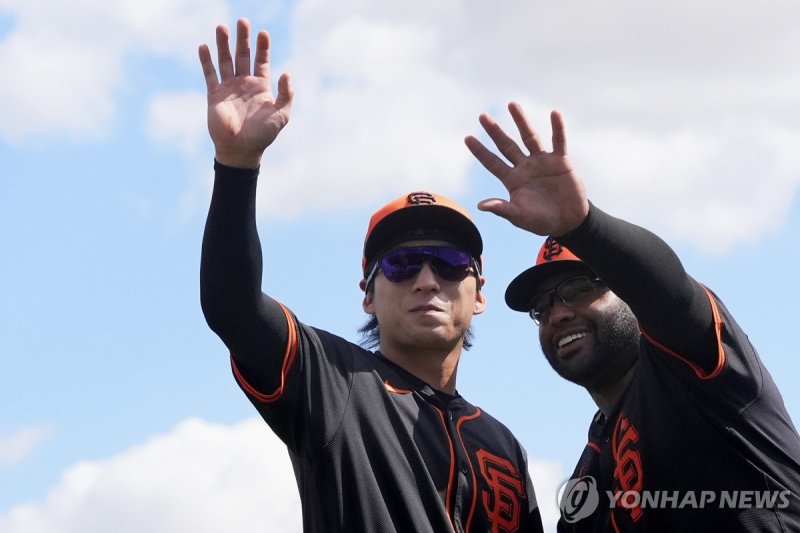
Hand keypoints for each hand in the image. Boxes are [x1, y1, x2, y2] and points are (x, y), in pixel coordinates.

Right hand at [198, 18, 293, 168]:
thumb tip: (286, 73)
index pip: (261, 61)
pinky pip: (209, 74)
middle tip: (242, 21)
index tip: (263, 33)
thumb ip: (285, 95)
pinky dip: (206, 60)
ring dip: (223, 44)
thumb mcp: (281, 115)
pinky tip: (204, 46)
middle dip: (243, 39)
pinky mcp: (214, 94)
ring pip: (225, 60)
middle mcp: (244, 84)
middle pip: (242, 55)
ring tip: (221, 27)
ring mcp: (228, 88)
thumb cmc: (263, 135)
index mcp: (261, 87)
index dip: (262, 47)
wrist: (241, 150)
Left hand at [464, 102, 588, 236]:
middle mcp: (525, 167)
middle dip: (495, 132)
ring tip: (511, 104)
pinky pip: (559, 141)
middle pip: (507, 145)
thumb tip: (480, 205)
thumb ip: (502, 209)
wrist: (568, 222)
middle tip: (482, 117)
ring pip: (529, 137)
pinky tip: (554, 113)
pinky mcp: (561, 161)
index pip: (492, 162)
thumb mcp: (520, 217)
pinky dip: (558, 128)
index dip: (480, 151)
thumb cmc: (541, 221)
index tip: (467, 138)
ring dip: (521, 121)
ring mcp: (542, 162)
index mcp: (512, 180)